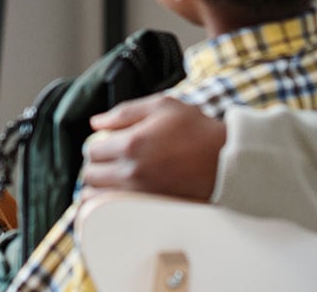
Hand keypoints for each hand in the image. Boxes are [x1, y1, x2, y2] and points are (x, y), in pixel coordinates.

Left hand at [80, 95, 226, 200]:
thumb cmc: (196, 129)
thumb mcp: (162, 106)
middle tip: (109, 160)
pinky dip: (110, 203)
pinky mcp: (150, 207)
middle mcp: (131, 171)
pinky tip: (119, 194)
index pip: (92, 151)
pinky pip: (115, 211)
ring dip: (100, 186)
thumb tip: (96, 122)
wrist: (225, 159)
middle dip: (97, 166)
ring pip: (98, 196)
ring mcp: (140, 193)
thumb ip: (124, 112)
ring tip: (112, 178)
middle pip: (91, 175)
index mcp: (131, 144)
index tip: (107, 144)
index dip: (97, 145)